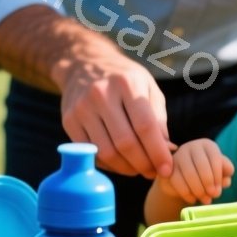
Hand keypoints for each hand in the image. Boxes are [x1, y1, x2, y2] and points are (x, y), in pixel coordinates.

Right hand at [57, 54, 172, 178]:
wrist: (84, 64)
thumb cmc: (123, 79)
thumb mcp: (148, 87)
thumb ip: (159, 118)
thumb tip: (167, 151)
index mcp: (127, 83)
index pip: (145, 126)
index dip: (157, 152)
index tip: (167, 169)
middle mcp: (102, 94)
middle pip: (125, 143)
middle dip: (143, 164)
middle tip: (152, 172)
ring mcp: (82, 108)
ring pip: (106, 152)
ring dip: (126, 168)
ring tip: (137, 169)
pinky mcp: (69, 120)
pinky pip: (91, 153)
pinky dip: (108, 165)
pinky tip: (119, 162)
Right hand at [164, 139, 232, 203]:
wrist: (185, 182)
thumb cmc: (207, 175)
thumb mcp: (219, 173)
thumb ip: (225, 175)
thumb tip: (225, 181)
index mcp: (207, 145)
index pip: (215, 158)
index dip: (218, 176)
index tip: (218, 190)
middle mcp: (192, 147)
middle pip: (202, 165)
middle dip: (209, 183)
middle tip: (212, 195)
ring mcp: (178, 156)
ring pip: (189, 174)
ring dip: (199, 190)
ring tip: (205, 200)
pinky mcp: (167, 168)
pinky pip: (177, 182)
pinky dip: (187, 193)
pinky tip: (193, 199)